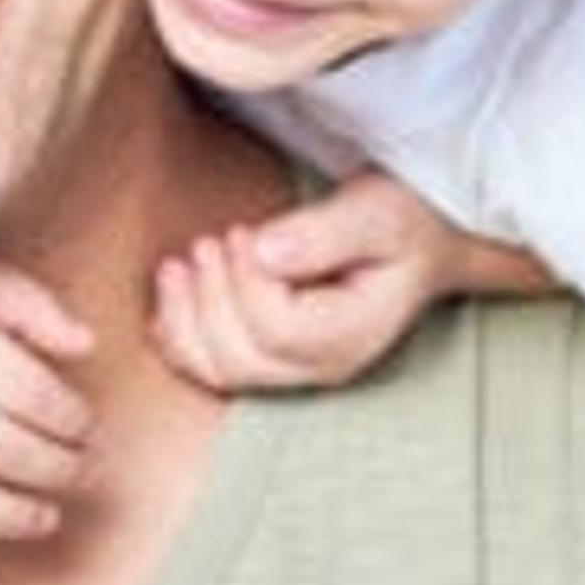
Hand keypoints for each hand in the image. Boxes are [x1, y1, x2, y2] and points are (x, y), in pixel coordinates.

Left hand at [152, 172, 450, 391]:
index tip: (243, 233)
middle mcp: (321, 366)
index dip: (246, 281)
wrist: (413, 239)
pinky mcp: (267, 358)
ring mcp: (292, 370)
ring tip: (178, 265)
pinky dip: (176, 333)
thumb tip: (265, 252)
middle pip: (240, 360)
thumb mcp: (376, 213)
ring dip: (184, 319)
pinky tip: (172, 291)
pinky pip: (206, 367)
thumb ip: (324, 233)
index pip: (278, 329)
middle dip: (210, 300)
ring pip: (217, 371)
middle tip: (206, 244)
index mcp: (352, 335)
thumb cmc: (396, 222)